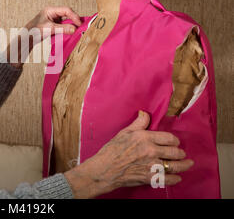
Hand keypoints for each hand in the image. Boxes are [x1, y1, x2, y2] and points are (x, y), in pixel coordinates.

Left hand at [24, 6, 81, 42]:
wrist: (27, 38)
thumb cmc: (35, 31)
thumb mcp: (50, 29)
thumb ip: (62, 28)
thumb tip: (74, 29)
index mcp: (50, 10)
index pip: (66, 10)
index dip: (74, 16)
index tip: (79, 24)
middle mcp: (53, 13)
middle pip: (67, 15)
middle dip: (73, 21)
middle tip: (80, 27)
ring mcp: (53, 20)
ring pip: (66, 21)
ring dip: (70, 26)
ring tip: (75, 31)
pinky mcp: (54, 26)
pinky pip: (63, 26)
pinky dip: (66, 30)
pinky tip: (69, 34)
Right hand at [63, 111, 194, 197]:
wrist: (105, 169)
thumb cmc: (111, 151)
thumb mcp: (124, 133)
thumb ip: (138, 124)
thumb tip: (145, 113)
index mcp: (145, 137)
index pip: (169, 138)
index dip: (174, 140)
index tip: (175, 142)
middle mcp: (151, 150)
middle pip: (175, 152)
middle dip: (180, 153)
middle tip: (182, 154)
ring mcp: (152, 165)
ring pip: (176, 165)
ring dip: (184, 165)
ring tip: (187, 164)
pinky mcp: (151, 178)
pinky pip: (169, 179)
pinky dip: (175, 179)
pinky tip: (177, 177)